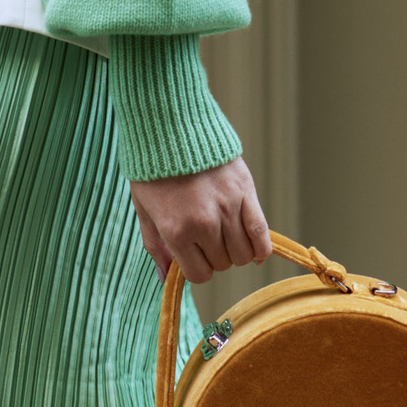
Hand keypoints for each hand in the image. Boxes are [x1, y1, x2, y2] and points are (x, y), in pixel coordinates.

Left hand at [129, 156, 269, 285]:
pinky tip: (254, 250)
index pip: (199, 275)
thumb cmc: (153, 171)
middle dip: (214, 257)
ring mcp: (228, 208)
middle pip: (223, 264)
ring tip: (225, 236)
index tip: (192, 256)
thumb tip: (165, 278)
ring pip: (244, 254)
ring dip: (235, 251)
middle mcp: (205, 224)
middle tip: (205, 239)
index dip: (196, 269)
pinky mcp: (246, 192)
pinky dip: (261, 248)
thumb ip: (155, 246)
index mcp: (176, 231)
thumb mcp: (144, 210)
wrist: (171, 128)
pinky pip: (261, 233)